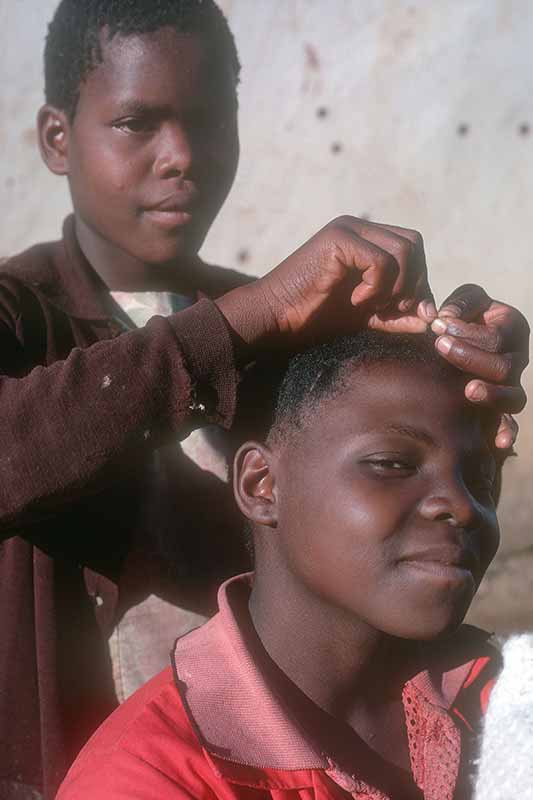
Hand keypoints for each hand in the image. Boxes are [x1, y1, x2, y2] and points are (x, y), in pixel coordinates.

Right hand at [217, 216, 434, 358]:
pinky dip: (377, 287)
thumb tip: (431, 318)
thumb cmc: (314, 316)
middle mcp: (358, 226)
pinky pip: (381, 261)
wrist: (275, 318)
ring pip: (403, 250)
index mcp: (365, 238)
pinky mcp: (337, 239)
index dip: (417, 281)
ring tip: (369, 305)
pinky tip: (355, 301)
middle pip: (414, 243)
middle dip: (412, 282)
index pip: (413, 247)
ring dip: (395, 286)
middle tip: (389, 310)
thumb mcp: (367, 316)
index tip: (401, 313)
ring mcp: (347, 229)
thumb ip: (397, 313)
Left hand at [430, 284, 528, 448]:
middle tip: (440, 346)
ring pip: (514, 398)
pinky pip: (509, 424)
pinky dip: (506, 433)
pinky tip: (499, 444)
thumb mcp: (464, 301)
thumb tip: (440, 318)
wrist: (458, 337)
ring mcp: (511, 385)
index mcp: (513, 328)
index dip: (467, 331)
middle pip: (504, 367)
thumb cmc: (463, 315)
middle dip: (469, 356)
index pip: (496, 336)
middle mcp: (517, 359)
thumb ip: (458, 304)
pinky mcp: (500, 408)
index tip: (438, 326)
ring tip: (468, 390)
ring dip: (492, 395)